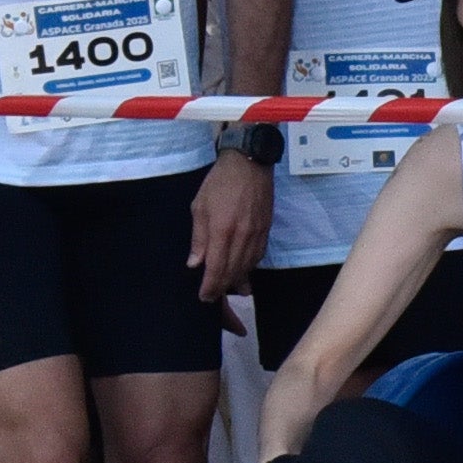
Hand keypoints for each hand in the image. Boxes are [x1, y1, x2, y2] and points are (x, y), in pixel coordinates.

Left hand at [192, 149, 273, 301]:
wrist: (250, 164)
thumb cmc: (219, 183)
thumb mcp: (199, 206)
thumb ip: (199, 237)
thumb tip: (195, 264)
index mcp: (222, 230)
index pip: (217, 268)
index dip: (210, 286)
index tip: (204, 297)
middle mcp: (242, 236)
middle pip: (234, 271)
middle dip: (223, 288)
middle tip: (213, 298)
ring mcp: (257, 234)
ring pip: (248, 266)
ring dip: (238, 280)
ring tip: (229, 290)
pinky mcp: (267, 230)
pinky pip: (258, 256)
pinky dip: (250, 267)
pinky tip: (243, 271)